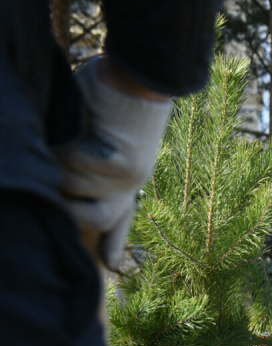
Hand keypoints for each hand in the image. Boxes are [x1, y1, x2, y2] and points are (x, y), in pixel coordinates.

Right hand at [57, 57, 173, 270]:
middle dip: (69, 210)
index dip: (111, 246)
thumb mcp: (114, 139)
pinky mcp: (114, 157)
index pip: (120, 222)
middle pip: (96, 219)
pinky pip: (70, 161)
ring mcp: (125, 173)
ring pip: (73, 184)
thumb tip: (65, 185)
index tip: (108, 268)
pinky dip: (60, 145)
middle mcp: (131, 183)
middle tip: (54, 192)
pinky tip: (68, 127)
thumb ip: (96, 163)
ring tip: (61, 140)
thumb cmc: (123, 100)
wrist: (144, 77)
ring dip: (57, 165)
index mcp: (132, 180)